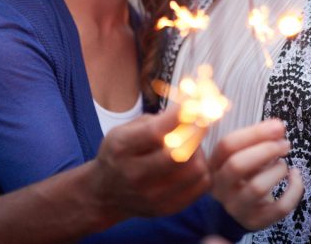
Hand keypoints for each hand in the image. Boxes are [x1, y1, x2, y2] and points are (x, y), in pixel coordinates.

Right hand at [92, 105, 211, 221]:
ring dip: (200, 151)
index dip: (180, 116)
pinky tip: (194, 161)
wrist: (105, 193)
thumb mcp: (125, 130)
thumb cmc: (119, 153)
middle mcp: (135, 175)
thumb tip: (191, 109)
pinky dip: (205, 168)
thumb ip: (154, 121)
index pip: (155, 133)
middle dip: (196, 132)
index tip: (195, 103)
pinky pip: (202, 185)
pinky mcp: (167, 208)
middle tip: (199, 123)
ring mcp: (152, 195)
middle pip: (178, 154)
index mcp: (121, 148)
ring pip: (195, 170)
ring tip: (192, 145)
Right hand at [210, 118, 304, 230]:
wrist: (238, 212)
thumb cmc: (244, 176)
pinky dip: (294, 190)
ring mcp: (237, 207)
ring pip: (257, 188)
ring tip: (284, 164)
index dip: (254, 133)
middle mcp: (220, 188)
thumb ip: (256, 140)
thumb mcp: (242, 156)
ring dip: (277, 170)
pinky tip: (295, 176)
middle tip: (285, 144)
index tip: (277, 126)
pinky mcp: (256, 222)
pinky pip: (279, 208)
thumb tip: (277, 126)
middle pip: (237, 165)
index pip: (227, 145)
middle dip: (266, 150)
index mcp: (214, 165)